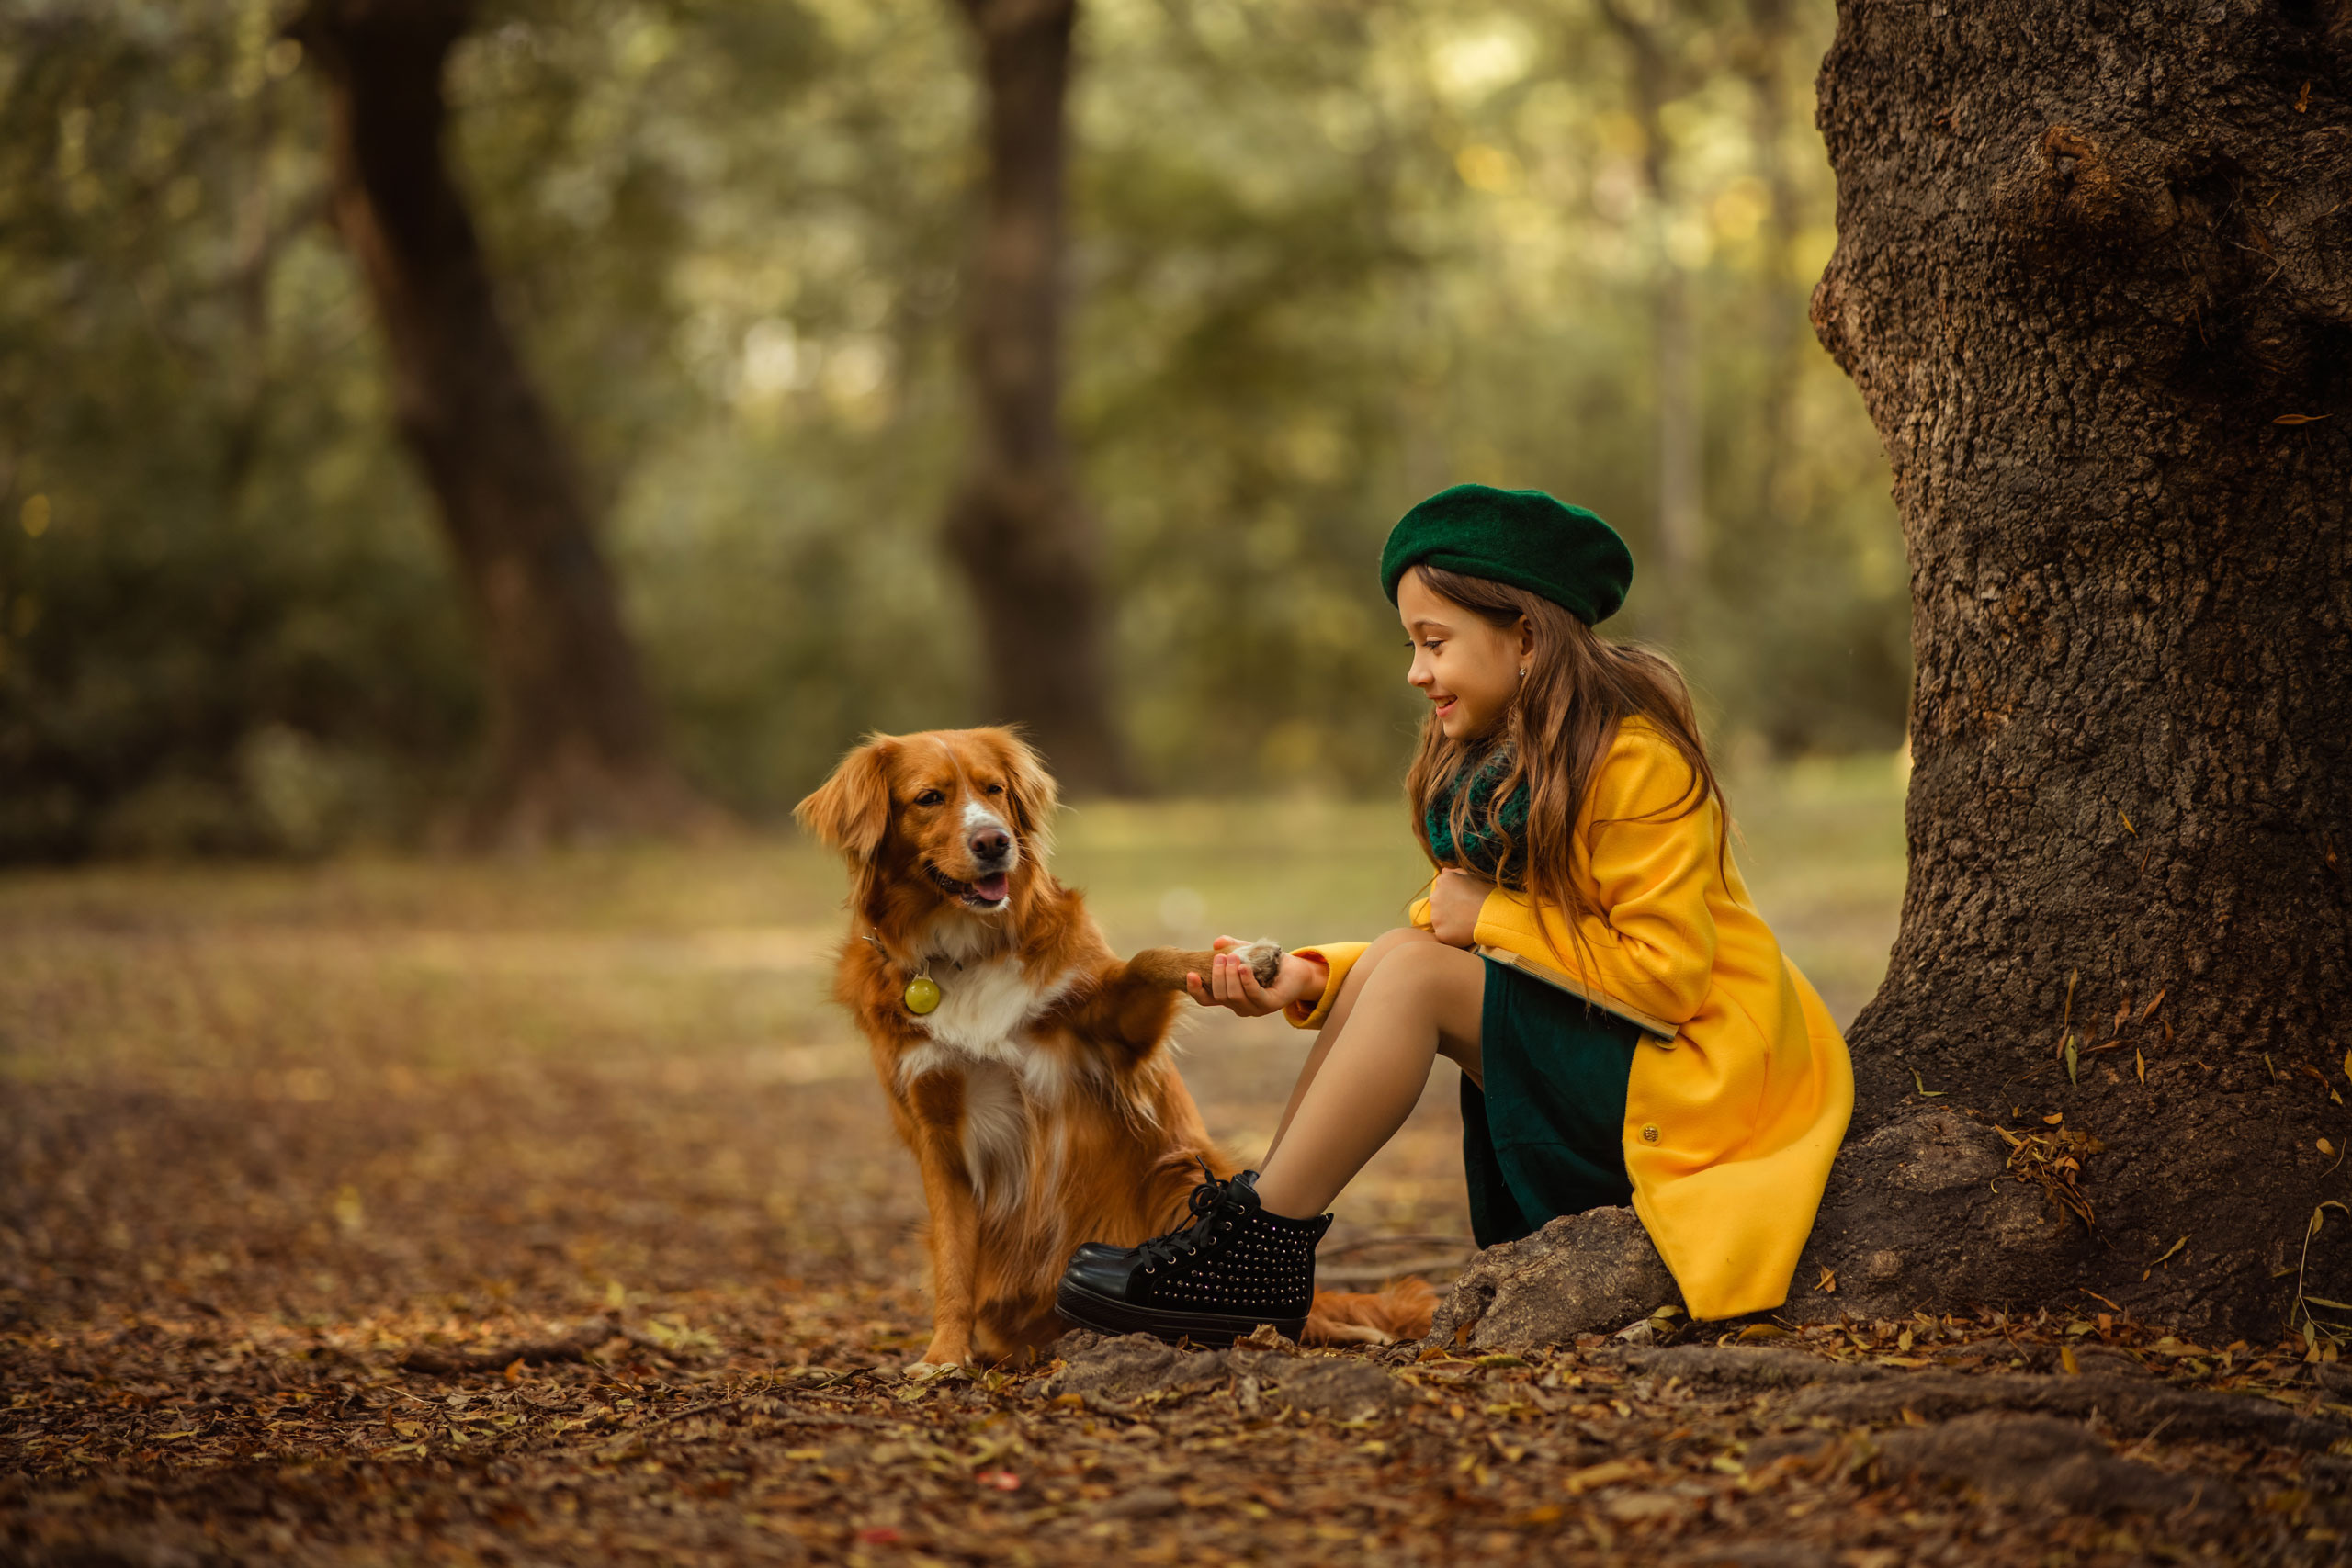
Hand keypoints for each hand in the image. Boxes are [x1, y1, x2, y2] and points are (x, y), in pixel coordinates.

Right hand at [1184, 935, 1324, 1017]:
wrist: (1295, 969)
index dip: (1195, 989)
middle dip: (1217, 975)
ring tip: (1233, 958)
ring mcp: (1254, 1008)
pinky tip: (1245, 967)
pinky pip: (1254, 995)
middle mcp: (1239, 1006)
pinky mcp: (1270, 1005)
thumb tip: (1217, 943)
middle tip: (1221, 957)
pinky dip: (1247, 981)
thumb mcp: (1245, 951)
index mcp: (1229, 997)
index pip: (1205, 999)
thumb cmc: (1267, 962)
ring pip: (1234, 996)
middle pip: (1219, 996)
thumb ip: (1231, 946)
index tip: (1190, 974)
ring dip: (1231, 976)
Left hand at [1430, 869, 1491, 947]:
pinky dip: (1452, 934)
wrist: (1493, 915)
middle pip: (1438, 904)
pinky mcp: (1440, 933)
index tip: (1464, 901)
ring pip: (1439, 920)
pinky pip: (1444, 934)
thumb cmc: (1486, 895)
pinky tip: (1464, 932)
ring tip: (1466, 922)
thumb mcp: (1473, 877)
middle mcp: (1435, 897)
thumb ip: (1456, 873)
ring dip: (1449, 922)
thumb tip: (1444, 871)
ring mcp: (1436, 916)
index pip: (1442, 889)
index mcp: (1443, 881)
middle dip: (1449, 909)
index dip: (1454, 896)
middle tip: (1465, 913)